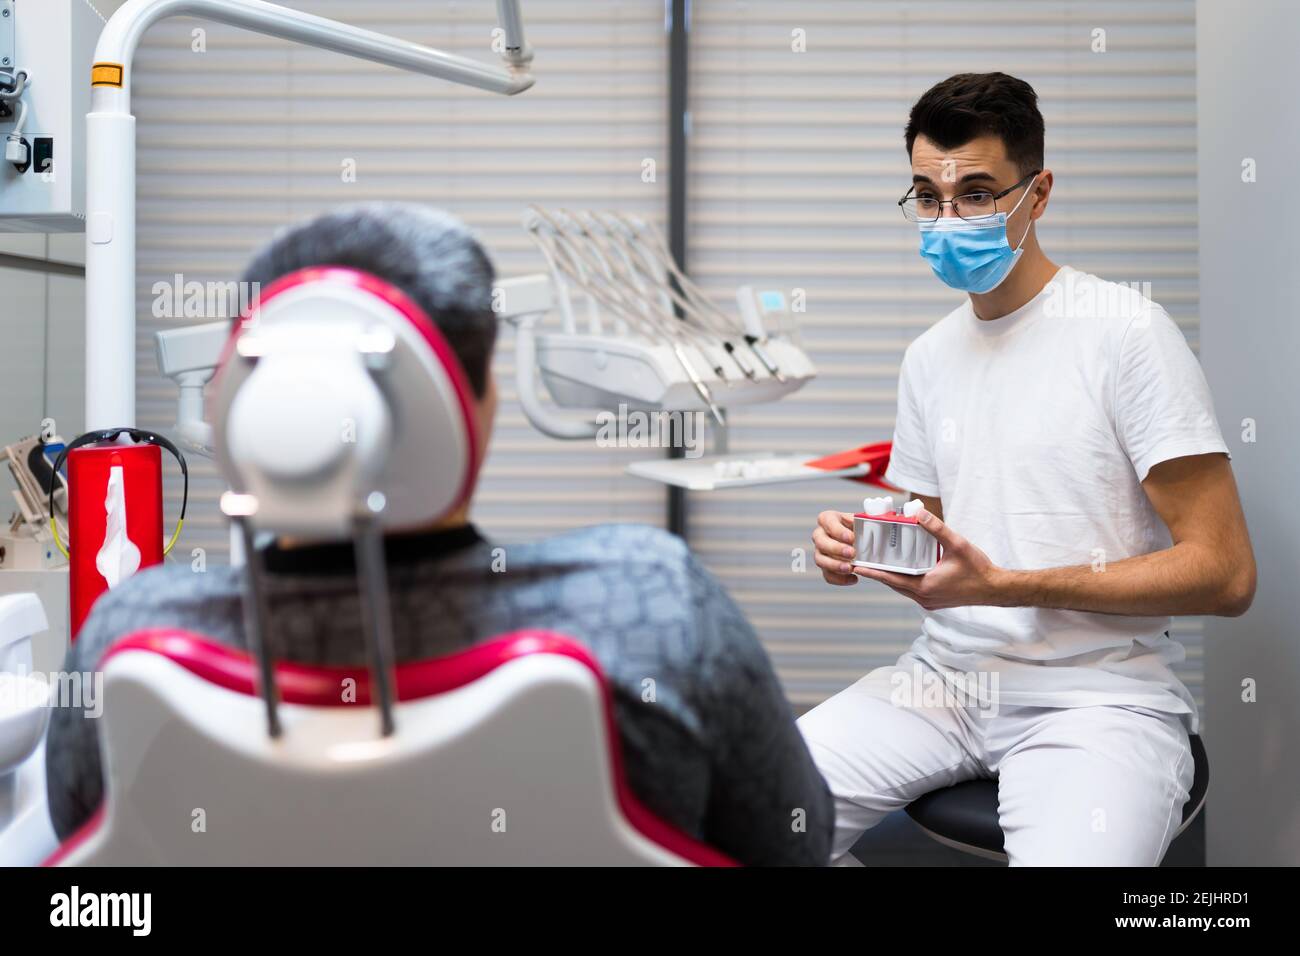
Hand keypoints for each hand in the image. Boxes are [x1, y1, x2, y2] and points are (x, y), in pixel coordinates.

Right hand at [812, 510, 859, 585]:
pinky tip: (854, 578)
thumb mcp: (863, 520)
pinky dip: (840, 579)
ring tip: (850, 569)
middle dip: (836, 548)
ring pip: (820, 560)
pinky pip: (827, 575)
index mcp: (828, 519)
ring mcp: (820, 552)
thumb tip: (867, 522)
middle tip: (852, 553)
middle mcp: (820, 535)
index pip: (825, 520)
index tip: (851, 538)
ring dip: (835, 565)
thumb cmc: (862, 528)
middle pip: (820, 541)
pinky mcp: (825, 567)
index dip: (837, 530)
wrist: (863, 541)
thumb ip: (863, 520)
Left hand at [853, 509, 1008, 610]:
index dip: (872, 572)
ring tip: (877, 564)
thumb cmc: (978, 569)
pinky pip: (912, 591)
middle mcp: (924, 597)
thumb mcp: (958, 544)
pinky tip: (901, 571)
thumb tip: (919, 513)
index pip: (891, 579)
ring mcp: (929, 602)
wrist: (994, 589)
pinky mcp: (934, 601)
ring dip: (891, 577)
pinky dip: (903, 581)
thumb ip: (937, 528)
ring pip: (902, 589)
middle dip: (878, 572)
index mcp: (925, 586)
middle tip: (862, 561)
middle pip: (893, 584)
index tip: (856, 567)